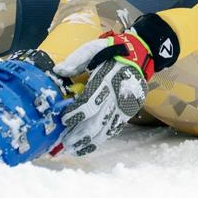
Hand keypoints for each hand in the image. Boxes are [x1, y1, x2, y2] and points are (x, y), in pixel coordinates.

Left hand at [53, 31, 152, 155]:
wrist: (139, 55)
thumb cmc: (112, 51)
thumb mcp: (93, 48)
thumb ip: (76, 59)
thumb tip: (58, 70)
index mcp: (106, 80)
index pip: (89, 103)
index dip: (75, 114)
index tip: (63, 119)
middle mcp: (116, 97)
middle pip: (96, 121)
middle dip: (78, 134)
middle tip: (63, 142)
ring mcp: (123, 107)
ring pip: (105, 130)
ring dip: (87, 142)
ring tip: (72, 149)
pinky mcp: (128, 113)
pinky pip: (112, 130)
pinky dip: (99, 141)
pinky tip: (86, 146)